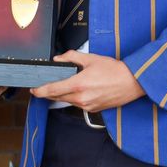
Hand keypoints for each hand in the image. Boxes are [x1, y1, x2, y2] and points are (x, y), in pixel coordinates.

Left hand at [29, 51, 144, 110]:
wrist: (132, 82)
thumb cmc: (114, 70)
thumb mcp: (91, 58)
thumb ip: (71, 57)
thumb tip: (59, 59)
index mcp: (78, 85)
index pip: (52, 90)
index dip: (39, 91)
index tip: (33, 89)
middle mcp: (81, 98)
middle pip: (56, 97)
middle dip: (48, 92)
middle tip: (42, 86)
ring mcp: (87, 106)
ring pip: (66, 101)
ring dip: (60, 95)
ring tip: (59, 85)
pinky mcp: (93, 109)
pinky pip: (77, 104)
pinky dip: (72, 97)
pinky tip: (75, 89)